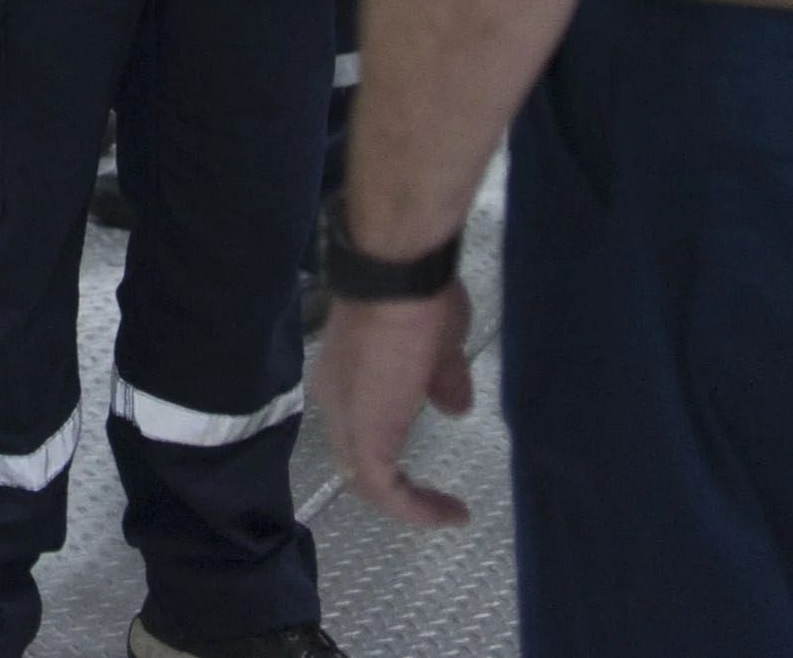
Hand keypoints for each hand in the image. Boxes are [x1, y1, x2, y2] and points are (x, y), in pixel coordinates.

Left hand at [315, 281, 476, 528]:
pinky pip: (385, 490)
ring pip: (366, 478)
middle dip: (395, 483)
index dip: (390, 444)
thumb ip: (442, 378)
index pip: (360, 423)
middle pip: (357, 456)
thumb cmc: (417, 298)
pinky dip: (416, 508)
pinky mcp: (365, 439)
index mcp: (348, 376)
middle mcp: (336, 399)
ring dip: (407, 502)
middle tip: (433, 500)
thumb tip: (456, 406)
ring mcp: (346, 420)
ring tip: (445, 513)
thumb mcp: (439, 344)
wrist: (398, 279)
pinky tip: (449, 513)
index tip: (426, 450)